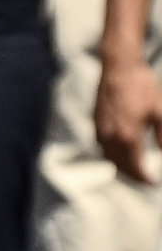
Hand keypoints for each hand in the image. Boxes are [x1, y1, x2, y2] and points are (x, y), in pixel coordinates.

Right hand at [104, 56, 161, 186]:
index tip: (155, 183)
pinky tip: (123, 151)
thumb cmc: (142, 87)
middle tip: (146, 179)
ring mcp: (100, 130)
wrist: (119, 67)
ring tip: (135, 168)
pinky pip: (103, 147)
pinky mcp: (96, 122)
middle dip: (134, 177)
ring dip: (122, 167)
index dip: (146, 179)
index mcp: (128, 137)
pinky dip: (113, 155)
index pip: (136, 168)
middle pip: (121, 167)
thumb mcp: (160, 113)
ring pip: (109, 158)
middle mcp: (110, 137)